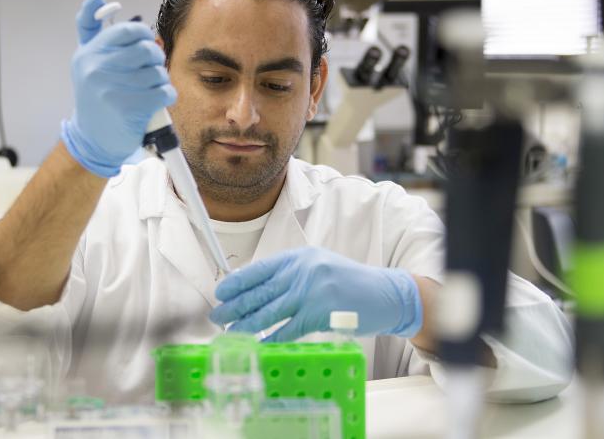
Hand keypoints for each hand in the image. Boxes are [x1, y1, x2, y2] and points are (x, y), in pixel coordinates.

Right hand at [61, 0, 176, 177]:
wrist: (92, 139)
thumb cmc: (95, 96)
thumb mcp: (85, 61)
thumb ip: (89, 29)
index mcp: (89, 54)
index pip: (126, 31)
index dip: (144, 35)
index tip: (147, 43)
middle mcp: (97, 69)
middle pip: (146, 51)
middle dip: (155, 59)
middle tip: (151, 68)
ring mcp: (112, 90)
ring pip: (157, 73)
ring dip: (161, 80)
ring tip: (151, 88)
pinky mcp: (130, 109)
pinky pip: (164, 92)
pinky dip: (167, 96)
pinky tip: (158, 100)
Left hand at [209, 247, 422, 341]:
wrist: (386, 294)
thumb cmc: (349, 283)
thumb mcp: (318, 267)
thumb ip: (291, 274)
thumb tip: (256, 289)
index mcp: (300, 257)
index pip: (260, 269)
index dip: (237, 283)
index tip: (221, 293)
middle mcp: (303, 271)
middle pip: (260, 292)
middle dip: (235, 306)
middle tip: (217, 316)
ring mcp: (312, 293)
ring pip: (269, 312)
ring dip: (246, 325)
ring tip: (230, 332)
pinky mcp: (321, 315)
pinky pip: (288, 330)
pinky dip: (270, 339)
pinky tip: (257, 345)